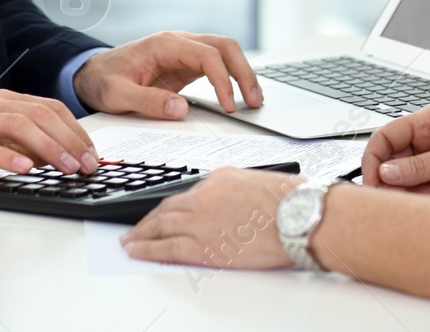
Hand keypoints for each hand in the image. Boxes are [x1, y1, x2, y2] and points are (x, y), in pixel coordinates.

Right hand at [0, 90, 97, 188]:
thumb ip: (27, 146)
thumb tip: (62, 156)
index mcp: (5, 101)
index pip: (50, 108)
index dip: (75, 130)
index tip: (92, 154)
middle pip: (40, 115)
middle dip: (69, 140)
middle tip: (87, 165)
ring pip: (18, 125)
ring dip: (48, 147)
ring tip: (66, 167)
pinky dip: (8, 157)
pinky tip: (25, 169)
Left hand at [72, 30, 261, 117]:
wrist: (92, 74)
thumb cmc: (103, 80)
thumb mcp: (117, 95)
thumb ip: (147, 102)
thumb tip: (181, 109)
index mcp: (165, 44)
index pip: (207, 55)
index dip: (222, 79)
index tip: (228, 105)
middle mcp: (180, 43)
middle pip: (225, 47)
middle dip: (244, 72)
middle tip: (254, 101)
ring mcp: (185, 52)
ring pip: (226, 52)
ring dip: (243, 73)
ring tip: (255, 100)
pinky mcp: (187, 65)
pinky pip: (218, 65)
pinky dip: (233, 78)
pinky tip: (240, 96)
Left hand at [120, 167, 298, 267]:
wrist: (299, 216)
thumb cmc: (292, 202)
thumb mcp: (260, 184)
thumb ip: (239, 192)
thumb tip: (236, 205)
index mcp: (220, 178)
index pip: (187, 194)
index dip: (171, 206)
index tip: (164, 213)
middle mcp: (205, 195)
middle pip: (167, 208)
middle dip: (148, 219)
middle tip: (136, 227)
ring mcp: (201, 220)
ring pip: (161, 226)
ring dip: (142, 234)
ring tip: (130, 241)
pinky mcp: (203, 245)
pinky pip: (166, 247)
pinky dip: (147, 249)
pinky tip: (137, 250)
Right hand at [361, 104, 429, 195]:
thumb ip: (420, 167)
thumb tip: (386, 172)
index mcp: (427, 123)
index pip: (385, 138)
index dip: (374, 159)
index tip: (373, 182)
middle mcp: (427, 142)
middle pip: (394, 165)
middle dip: (404, 182)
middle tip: (416, 194)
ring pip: (409, 184)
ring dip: (425, 193)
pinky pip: (425, 195)